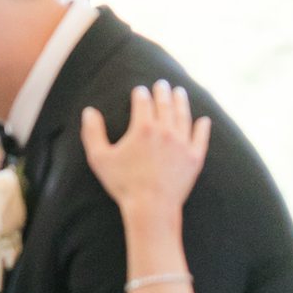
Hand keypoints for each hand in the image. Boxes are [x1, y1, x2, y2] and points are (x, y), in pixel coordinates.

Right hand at [84, 80, 209, 217]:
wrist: (151, 208)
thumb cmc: (123, 185)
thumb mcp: (99, 159)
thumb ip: (92, 133)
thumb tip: (89, 111)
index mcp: (143, 128)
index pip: (143, 102)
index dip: (140, 94)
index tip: (140, 90)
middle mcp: (165, 131)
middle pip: (165, 104)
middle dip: (162, 92)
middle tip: (162, 84)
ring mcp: (182, 144)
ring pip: (183, 116)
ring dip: (181, 102)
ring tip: (180, 93)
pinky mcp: (194, 158)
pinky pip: (200, 138)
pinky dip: (202, 128)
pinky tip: (204, 121)